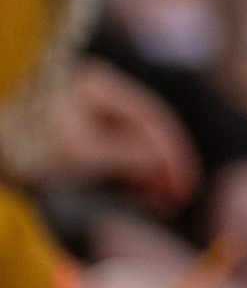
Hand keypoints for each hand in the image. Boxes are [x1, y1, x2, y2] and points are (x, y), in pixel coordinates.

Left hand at [49, 62, 200, 209]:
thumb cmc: (20, 143)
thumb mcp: (80, 152)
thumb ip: (130, 156)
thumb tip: (168, 166)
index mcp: (98, 86)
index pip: (151, 118)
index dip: (172, 153)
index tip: (184, 187)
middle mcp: (92, 94)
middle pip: (140, 130)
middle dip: (160, 165)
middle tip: (173, 199)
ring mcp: (78, 113)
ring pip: (126, 144)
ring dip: (144, 172)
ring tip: (156, 202)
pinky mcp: (64, 135)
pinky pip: (107, 152)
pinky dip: (124, 172)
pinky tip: (133, 192)